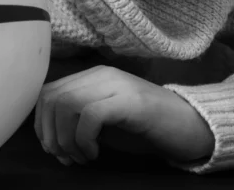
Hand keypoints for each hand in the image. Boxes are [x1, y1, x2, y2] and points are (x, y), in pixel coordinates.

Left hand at [34, 65, 213, 165]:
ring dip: (67, 139)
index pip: (47, 92)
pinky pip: (90, 115)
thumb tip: (49, 139)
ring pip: (66, 104)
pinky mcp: (129, 101)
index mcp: (93, 77)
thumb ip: (78, 120)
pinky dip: (84, 139)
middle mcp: (101, 75)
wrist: (191, 125)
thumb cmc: (147, 127)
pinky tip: (96, 153)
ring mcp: (116, 85)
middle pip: (52, 98)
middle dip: (50, 135)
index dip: (42, 124)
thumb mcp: (106, 121)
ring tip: (82, 158)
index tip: (55, 150)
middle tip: (66, 158)